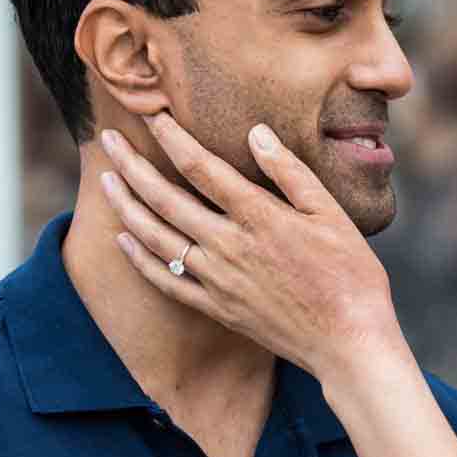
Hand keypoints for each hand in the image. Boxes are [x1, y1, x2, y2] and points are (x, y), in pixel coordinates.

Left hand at [98, 114, 409, 382]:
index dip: (172, 138)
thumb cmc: (350, 275)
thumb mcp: (331, 213)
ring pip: (156, 238)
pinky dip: (139, 260)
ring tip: (106, 181)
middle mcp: (229, 246)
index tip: (153, 115)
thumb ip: (290, 172)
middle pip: (166, 199)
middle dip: (133, 165)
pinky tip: (122, 240)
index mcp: (259, 217)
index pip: (201, 167)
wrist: (349, 342)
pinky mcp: (217, 308)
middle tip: (108, 139)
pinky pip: (166, 282)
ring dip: (126, 206)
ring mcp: (218, 280)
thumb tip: (256, 132)